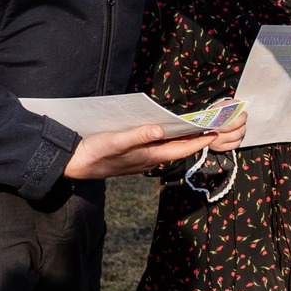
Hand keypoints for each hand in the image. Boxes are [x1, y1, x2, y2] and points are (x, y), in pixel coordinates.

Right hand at [62, 123, 219, 179]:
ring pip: (167, 148)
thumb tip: (160, 130)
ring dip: (181, 138)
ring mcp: (141, 159)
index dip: (198, 142)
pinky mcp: (133, 156)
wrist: (75, 164)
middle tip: (209, 126)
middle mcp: (149, 159)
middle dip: (194, 139)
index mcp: (149, 156)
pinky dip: (166, 139)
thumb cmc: (95, 153)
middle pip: (177, 149)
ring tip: (193, 126)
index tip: (214, 133)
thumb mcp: (116, 141)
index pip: (181, 149)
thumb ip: (138, 136)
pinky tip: (166, 130)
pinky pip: (157, 147)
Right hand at [201, 107, 248, 150]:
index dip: (240, 119)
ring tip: (240, 125)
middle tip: (243, 118)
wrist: (203, 126)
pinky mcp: (221, 149)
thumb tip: (239, 103)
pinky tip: (236, 133)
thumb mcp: (218, 107)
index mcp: (213, 124)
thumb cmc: (213, 116)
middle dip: (242, 124)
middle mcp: (214, 135)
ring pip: (237, 138)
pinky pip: (235, 144)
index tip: (243, 113)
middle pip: (236, 132)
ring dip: (242, 130)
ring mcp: (217, 143)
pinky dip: (239, 138)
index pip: (231, 125)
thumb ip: (228, 104)